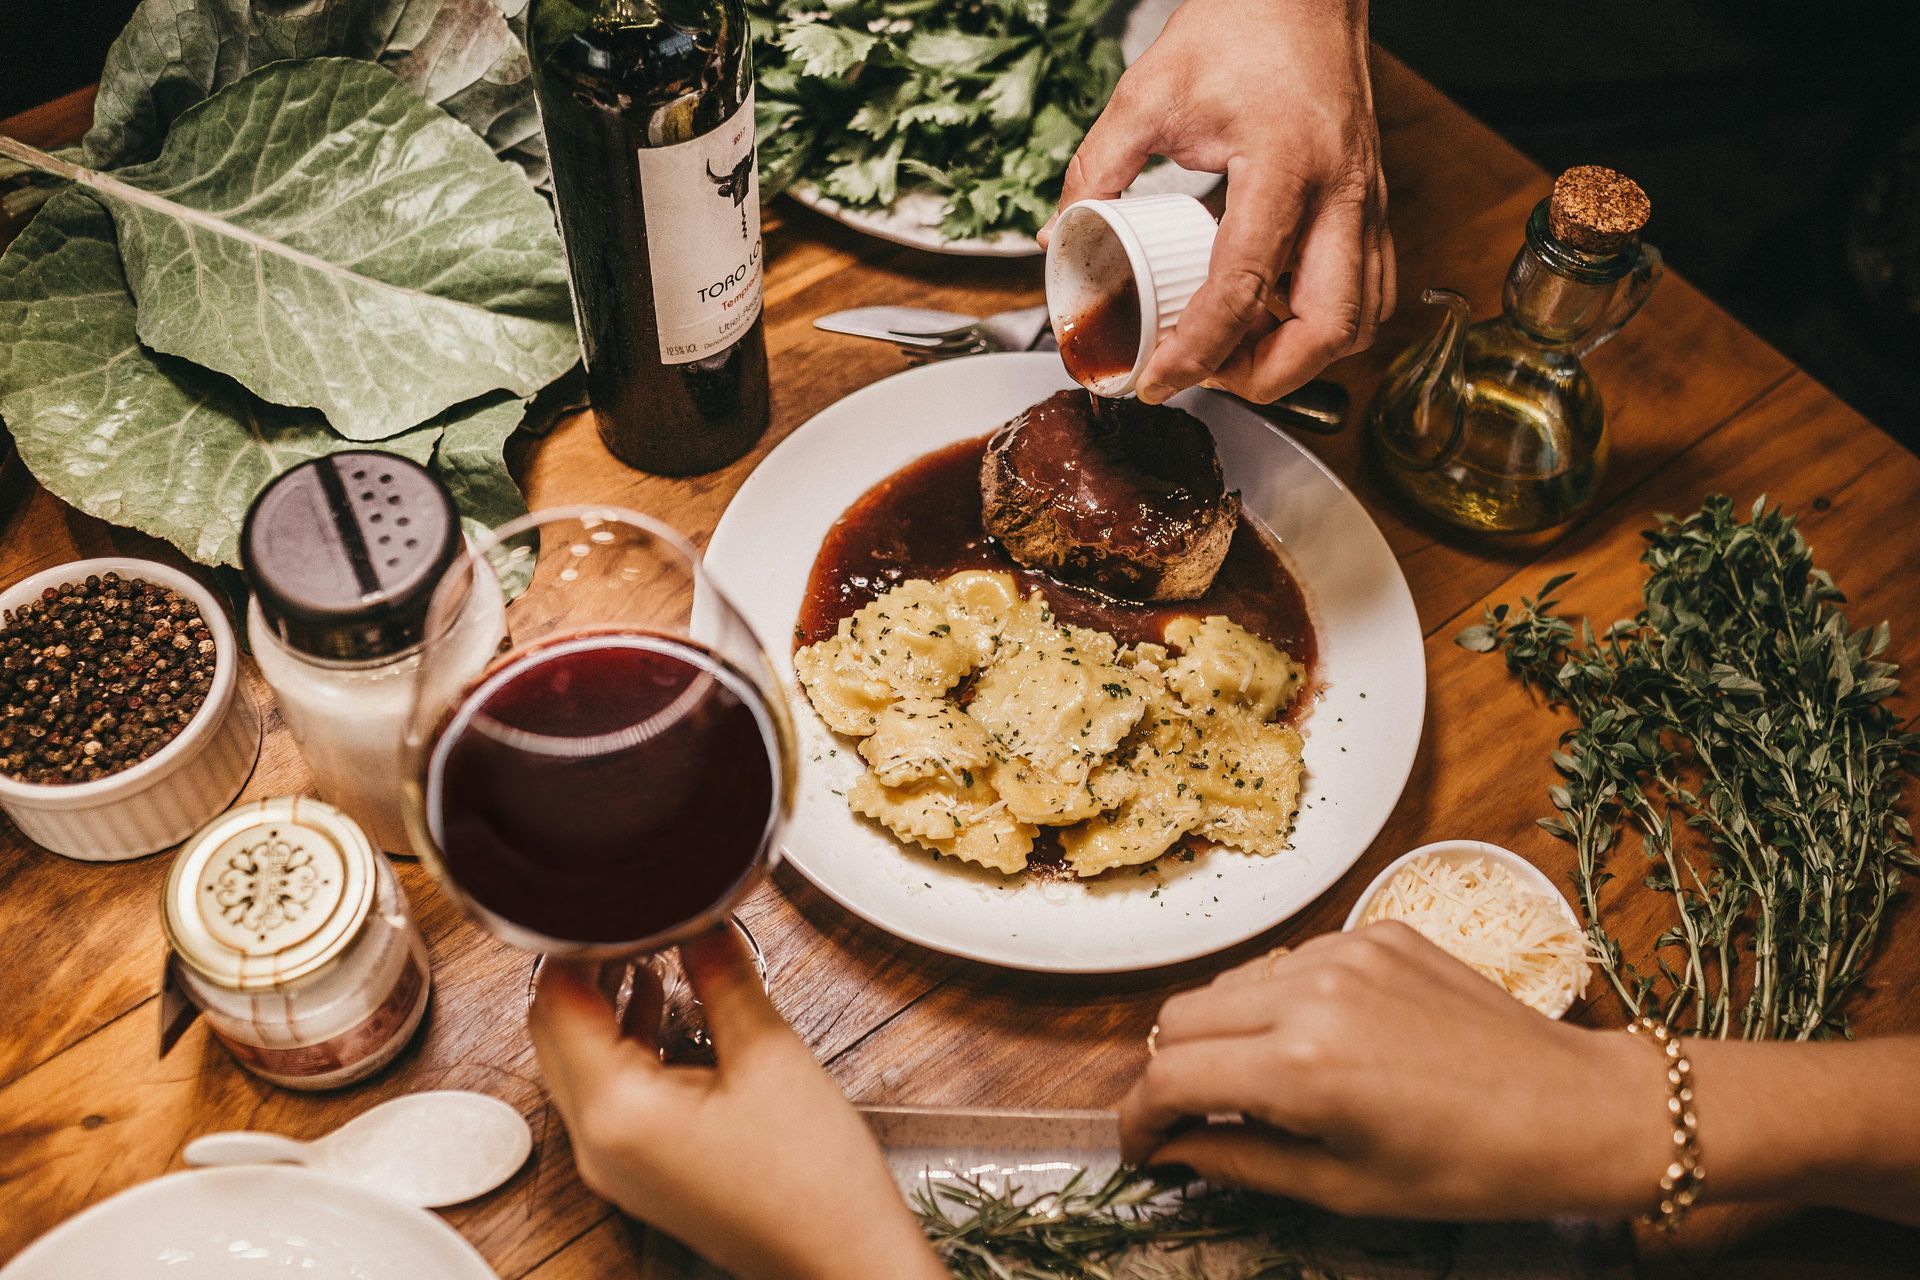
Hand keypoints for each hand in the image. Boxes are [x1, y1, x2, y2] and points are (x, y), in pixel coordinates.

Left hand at [529, 929, 945, 1279]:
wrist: (841, 1259)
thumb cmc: (813, 1178)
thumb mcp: (769, 1052)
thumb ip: (721, 975)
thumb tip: (699, 916)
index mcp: (617, 1111)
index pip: (557, 1001)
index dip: (580, 942)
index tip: (616, 901)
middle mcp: (596, 1143)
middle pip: (554, 1032)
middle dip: (586, 969)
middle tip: (633, 919)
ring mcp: (614, 1164)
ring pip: (577, 1062)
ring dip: (604, 1005)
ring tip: (649, 951)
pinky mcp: (639, 1171)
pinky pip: (606, 1094)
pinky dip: (624, 1046)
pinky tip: (664, 1008)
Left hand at [1045, 0, 1393, 404]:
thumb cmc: (1242, 25)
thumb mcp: (1149, 93)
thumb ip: (1097, 167)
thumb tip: (1058, 234)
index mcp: (1283, 165)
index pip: (1242, 288)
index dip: (1197, 351)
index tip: (1158, 380)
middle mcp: (1340, 192)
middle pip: (1329, 329)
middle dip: (1268, 376)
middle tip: (1211, 376)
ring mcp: (1365, 201)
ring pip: (1362, 319)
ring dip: (1304, 356)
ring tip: (1240, 350)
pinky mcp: (1371, 204)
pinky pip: (1371, 289)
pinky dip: (1326, 322)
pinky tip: (1275, 314)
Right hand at [1120, 923, 1673, 1218]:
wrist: (1576, 1109)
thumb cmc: (1469, 1169)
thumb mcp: (1344, 1188)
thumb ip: (1239, 1162)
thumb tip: (1173, 1152)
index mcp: (1301, 1067)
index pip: (1171, 1077)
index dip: (1140, 1120)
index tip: (1142, 1149)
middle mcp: (1310, 993)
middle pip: (1181, 1017)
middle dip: (1173, 1073)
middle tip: (1196, 1120)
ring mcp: (1344, 951)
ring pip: (1230, 984)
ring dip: (1224, 1034)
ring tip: (1265, 1084)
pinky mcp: (1375, 930)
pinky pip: (1289, 962)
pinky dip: (1279, 1003)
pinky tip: (1322, 1042)